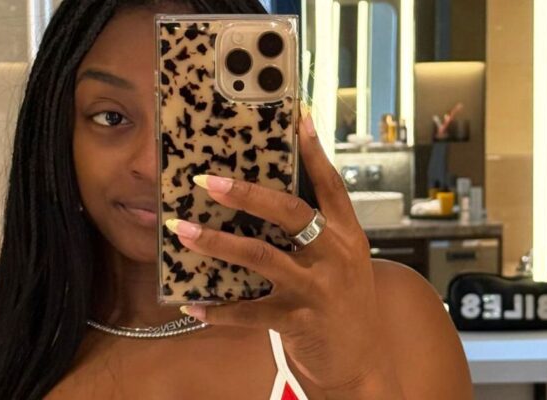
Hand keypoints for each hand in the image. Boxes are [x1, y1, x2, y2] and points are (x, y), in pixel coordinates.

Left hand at [167, 107, 396, 395]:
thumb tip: (273, 204)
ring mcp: (317, 288)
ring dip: (218, 243)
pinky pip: (250, 313)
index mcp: (347, 235)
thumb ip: (317, 232)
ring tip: (184, 231)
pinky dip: (219, 310)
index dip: (314, 152)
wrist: (362, 358)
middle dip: (246, 194)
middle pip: (289, 213)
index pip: (330, 186)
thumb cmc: (346, 302)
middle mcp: (335, 255)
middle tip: (208, 181)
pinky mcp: (299, 320)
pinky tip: (193, 305)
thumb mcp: (343, 261)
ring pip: (261, 257)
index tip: (297, 120)